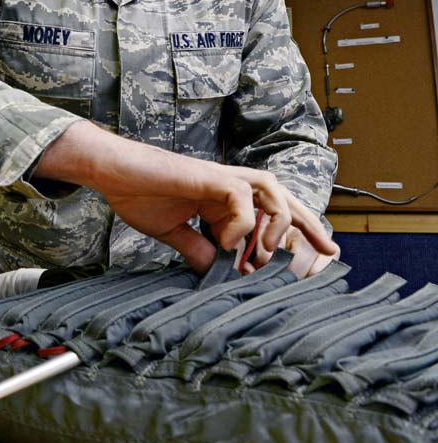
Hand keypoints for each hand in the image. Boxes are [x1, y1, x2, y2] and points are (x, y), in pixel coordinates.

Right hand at [35, 121, 337, 273]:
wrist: (113, 172)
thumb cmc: (138, 194)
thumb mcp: (172, 231)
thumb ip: (196, 248)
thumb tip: (213, 270)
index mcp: (224, 199)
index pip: (269, 215)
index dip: (291, 236)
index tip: (309, 263)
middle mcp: (228, 185)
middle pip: (282, 198)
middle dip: (308, 224)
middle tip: (329, 251)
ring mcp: (219, 178)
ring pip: (271, 190)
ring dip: (275, 222)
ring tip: (265, 253)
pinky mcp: (207, 176)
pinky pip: (239, 196)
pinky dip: (241, 222)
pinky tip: (226, 241)